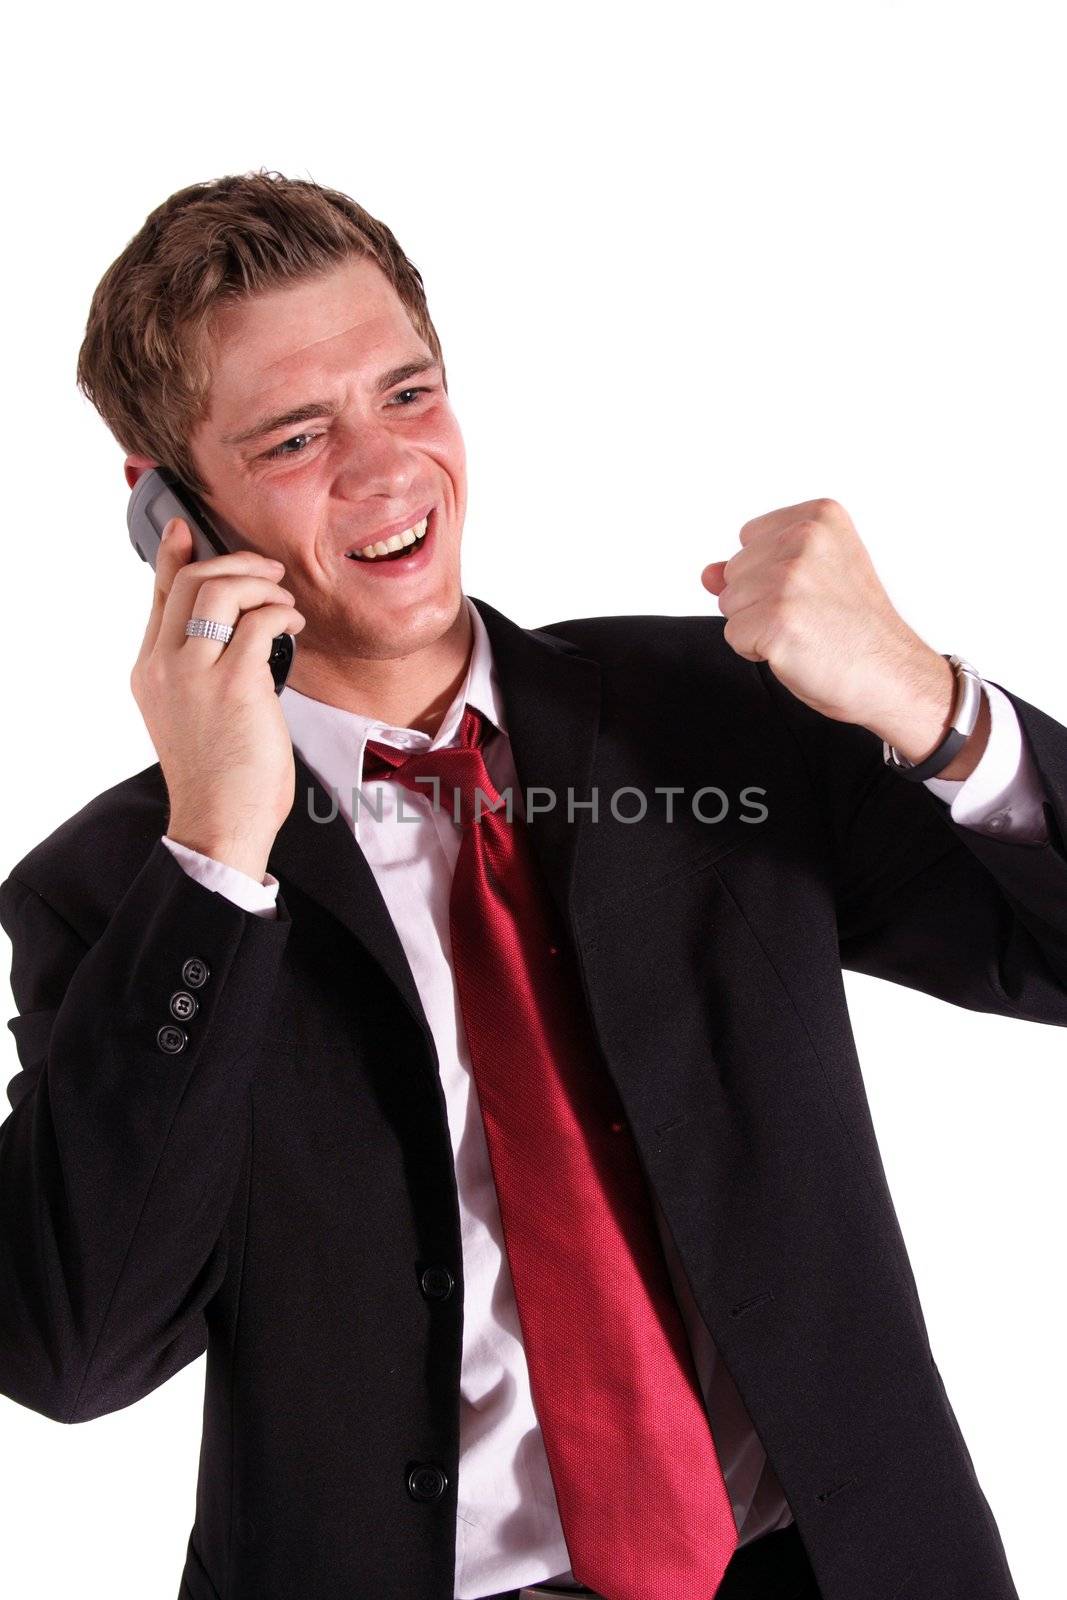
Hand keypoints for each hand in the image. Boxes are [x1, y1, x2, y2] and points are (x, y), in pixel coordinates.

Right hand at [131, 518, 305, 881]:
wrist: (219, 823)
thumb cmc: (218, 778)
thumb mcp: (191, 715)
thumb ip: (198, 672)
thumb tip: (234, 633)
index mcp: (148, 670)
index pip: (158, 595)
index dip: (174, 555)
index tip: (189, 530)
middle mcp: (163, 664)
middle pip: (190, 579)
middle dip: (236, 562)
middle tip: (268, 572)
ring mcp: (195, 672)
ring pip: (221, 589)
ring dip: (262, 585)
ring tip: (285, 603)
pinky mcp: (234, 684)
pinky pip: (259, 621)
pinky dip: (282, 613)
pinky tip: (294, 626)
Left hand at [700, 498, 954, 748]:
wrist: (891, 675)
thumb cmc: (854, 628)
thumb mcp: (812, 578)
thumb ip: (756, 567)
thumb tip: (707, 574)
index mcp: (818, 516)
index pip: (748, 539)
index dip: (769, 574)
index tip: (814, 591)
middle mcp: (804, 538)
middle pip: (734, 571)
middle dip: (759, 601)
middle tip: (813, 616)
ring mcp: (790, 579)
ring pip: (729, 604)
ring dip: (758, 627)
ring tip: (806, 632)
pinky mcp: (777, 619)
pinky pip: (733, 636)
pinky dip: (757, 651)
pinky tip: (797, 650)